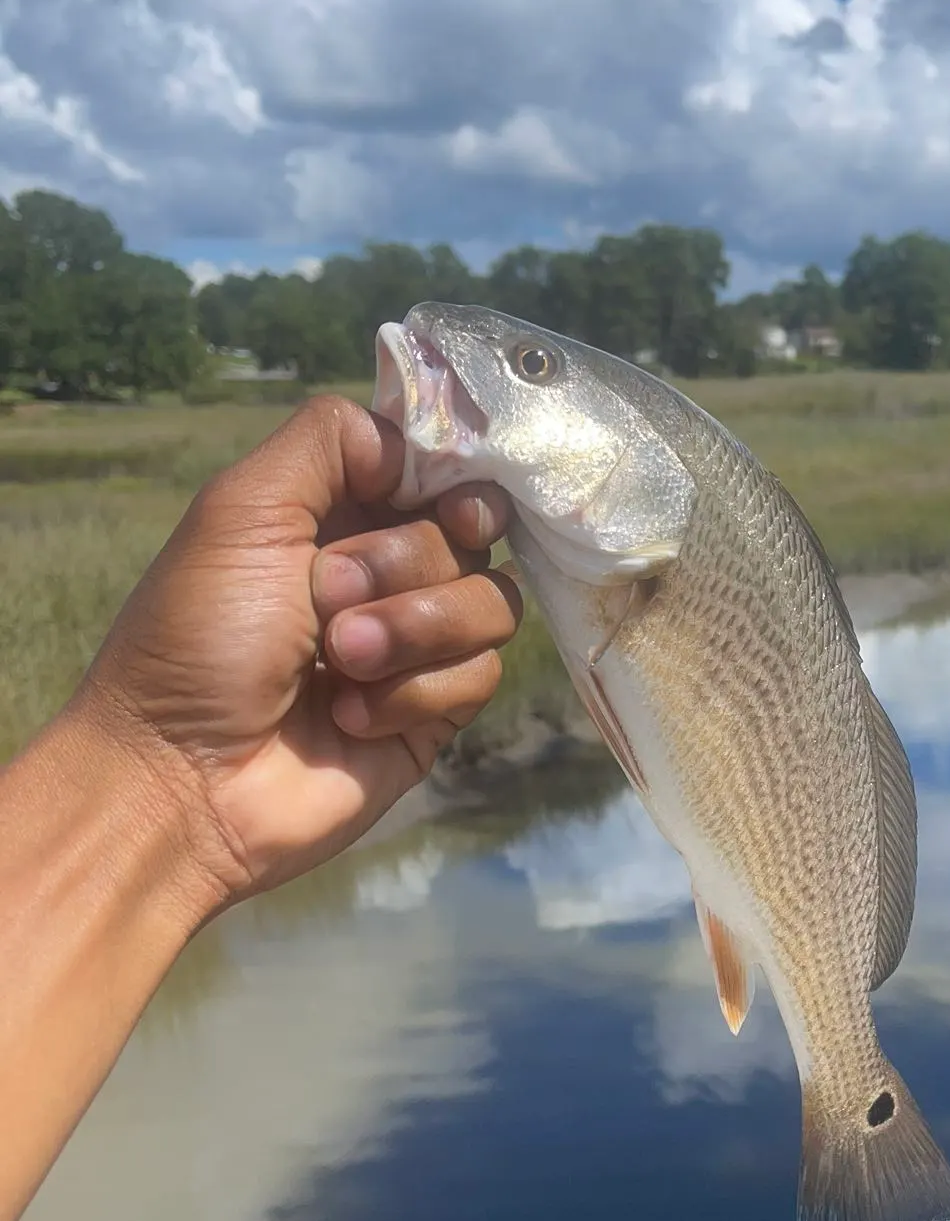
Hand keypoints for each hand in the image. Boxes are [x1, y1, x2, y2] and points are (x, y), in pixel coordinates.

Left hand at [72, 394, 520, 911]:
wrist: (184, 780)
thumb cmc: (198, 637)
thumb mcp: (243, 510)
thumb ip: (331, 440)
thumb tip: (414, 443)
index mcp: (342, 513)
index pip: (443, 469)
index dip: (457, 482)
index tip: (449, 504)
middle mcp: (388, 569)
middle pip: (473, 533)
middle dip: (402, 567)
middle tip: (327, 601)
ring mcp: (418, 642)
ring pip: (493, 602)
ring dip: (412, 631)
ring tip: (338, 664)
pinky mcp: (436, 710)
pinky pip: (479, 674)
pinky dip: (412, 693)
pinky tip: (348, 716)